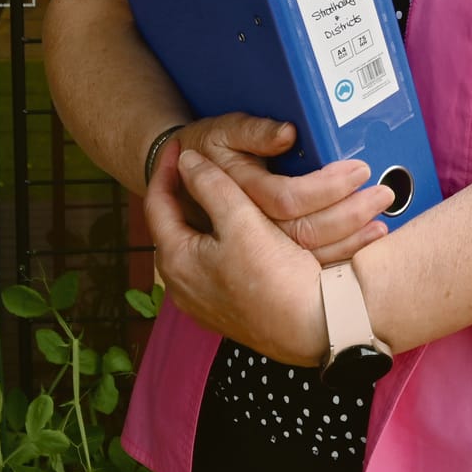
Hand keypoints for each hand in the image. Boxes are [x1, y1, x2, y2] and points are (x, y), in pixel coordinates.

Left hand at [148, 146, 326, 365]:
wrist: (313, 328)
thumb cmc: (273, 277)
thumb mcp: (240, 220)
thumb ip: (211, 186)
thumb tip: (189, 161)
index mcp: (175, 261)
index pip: (157, 204)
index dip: (168, 169)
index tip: (180, 143)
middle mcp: (182, 285)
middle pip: (178, 225)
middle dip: (188, 192)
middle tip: (201, 164)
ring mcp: (205, 301)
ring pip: (200, 245)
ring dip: (210, 216)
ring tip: (225, 190)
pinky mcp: (229, 309)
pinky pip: (219, 263)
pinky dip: (226, 239)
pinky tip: (247, 229)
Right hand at [171, 113, 393, 262]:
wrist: (177, 181)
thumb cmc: (205, 150)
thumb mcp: (220, 133)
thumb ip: (251, 132)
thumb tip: (288, 134)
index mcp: (234, 196)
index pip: (286, 199)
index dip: (325, 187)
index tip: (358, 171)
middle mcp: (242, 233)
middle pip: (303, 233)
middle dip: (348, 215)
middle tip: (383, 193)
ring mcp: (252, 254)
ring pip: (306, 256)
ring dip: (350, 240)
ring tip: (381, 223)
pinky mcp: (264, 263)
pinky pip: (304, 267)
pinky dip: (339, 257)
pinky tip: (364, 245)